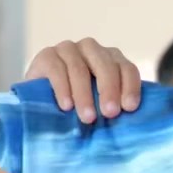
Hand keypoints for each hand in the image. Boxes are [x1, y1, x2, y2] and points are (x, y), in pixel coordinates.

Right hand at [25, 39, 141, 123]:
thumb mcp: (100, 102)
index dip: (130, 87)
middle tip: (110, 113)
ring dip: (84, 95)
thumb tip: (131, 123)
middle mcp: (92, 49)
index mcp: (112, 58)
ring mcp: (68, 49)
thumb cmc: (79, 103)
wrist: (42, 99)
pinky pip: (56, 69)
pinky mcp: (46, 55)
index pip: (127, 69)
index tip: (129, 108)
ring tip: (88, 117)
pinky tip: (66, 106)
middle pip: (106, 66)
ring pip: (80, 69)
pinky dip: (63, 89)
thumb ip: (114, 104)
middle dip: (109, 90)